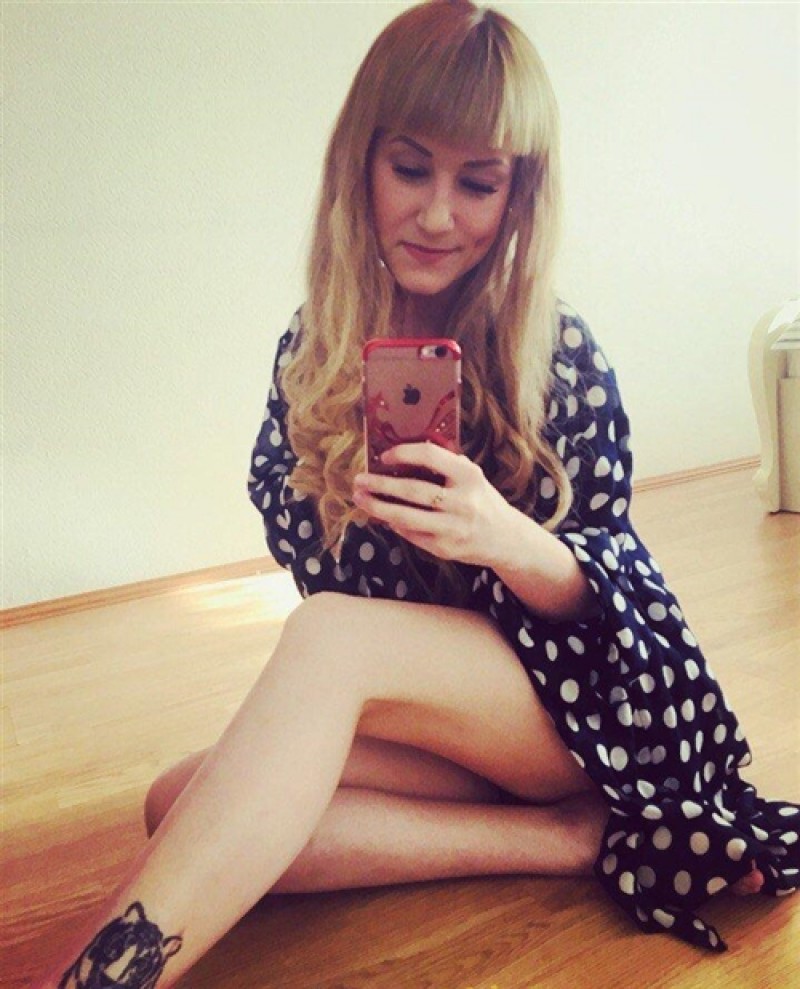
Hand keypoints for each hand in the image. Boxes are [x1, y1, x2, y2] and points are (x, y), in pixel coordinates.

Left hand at [352, 442, 515, 566]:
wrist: (506, 538)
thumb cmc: (482, 501)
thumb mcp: (472, 477)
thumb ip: (446, 466)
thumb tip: (402, 457)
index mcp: (469, 476)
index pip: (430, 456)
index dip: (403, 453)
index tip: (384, 456)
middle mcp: (462, 502)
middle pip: (411, 490)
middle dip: (379, 485)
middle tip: (359, 480)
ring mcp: (452, 528)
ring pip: (405, 517)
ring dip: (378, 507)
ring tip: (360, 499)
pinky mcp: (444, 548)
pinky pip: (411, 534)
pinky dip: (394, 524)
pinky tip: (383, 516)